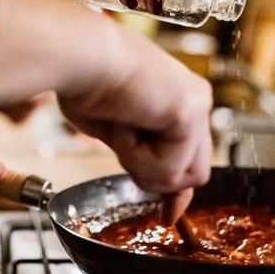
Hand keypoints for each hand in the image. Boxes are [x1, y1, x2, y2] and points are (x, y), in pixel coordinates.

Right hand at [57, 25, 211, 222]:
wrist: (78, 56)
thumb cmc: (82, 81)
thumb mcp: (115, 132)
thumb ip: (138, 156)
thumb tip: (148, 186)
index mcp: (178, 98)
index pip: (191, 157)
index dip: (177, 192)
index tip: (168, 218)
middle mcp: (194, 100)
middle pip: (195, 172)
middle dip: (162, 183)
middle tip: (131, 164)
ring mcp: (196, 106)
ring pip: (180, 177)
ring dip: (140, 164)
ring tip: (119, 128)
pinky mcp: (188, 114)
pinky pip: (166, 168)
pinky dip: (135, 155)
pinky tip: (122, 123)